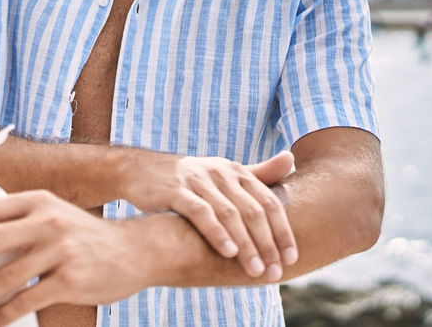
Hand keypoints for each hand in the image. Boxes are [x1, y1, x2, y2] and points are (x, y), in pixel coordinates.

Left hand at [0, 189, 146, 325]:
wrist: (135, 251)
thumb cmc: (84, 237)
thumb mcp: (54, 214)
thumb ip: (22, 222)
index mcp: (37, 201)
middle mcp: (47, 221)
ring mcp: (60, 250)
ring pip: (4, 277)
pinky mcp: (71, 279)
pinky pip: (25, 301)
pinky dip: (1, 316)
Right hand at [120, 150, 296, 280]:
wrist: (140, 170)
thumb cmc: (188, 179)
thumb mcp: (223, 173)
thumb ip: (257, 172)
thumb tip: (290, 158)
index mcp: (235, 171)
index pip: (268, 202)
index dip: (282, 230)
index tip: (291, 257)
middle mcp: (220, 173)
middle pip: (252, 211)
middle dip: (267, 244)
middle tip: (275, 271)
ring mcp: (197, 180)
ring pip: (230, 214)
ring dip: (246, 244)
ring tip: (255, 270)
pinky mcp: (176, 190)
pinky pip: (200, 213)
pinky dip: (217, 232)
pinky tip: (228, 252)